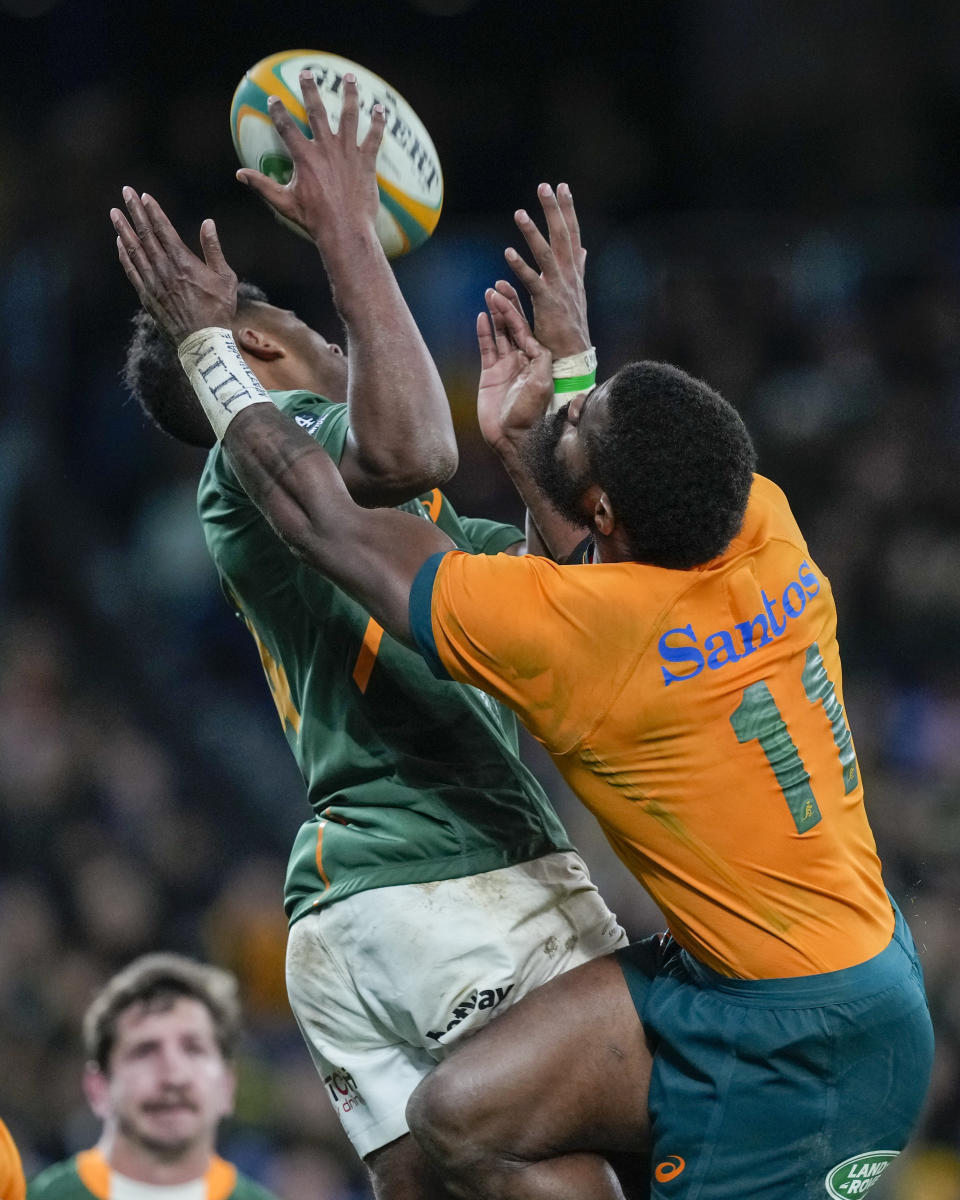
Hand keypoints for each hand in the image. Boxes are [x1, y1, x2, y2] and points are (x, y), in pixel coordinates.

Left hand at [111, 188, 236, 343]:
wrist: (203, 341)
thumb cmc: (219, 310)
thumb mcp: (225, 278)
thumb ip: (214, 249)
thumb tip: (208, 223)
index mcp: (183, 262)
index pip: (163, 229)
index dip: (152, 211)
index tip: (143, 196)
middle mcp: (164, 269)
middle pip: (145, 234)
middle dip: (134, 211)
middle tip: (126, 192)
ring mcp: (153, 283)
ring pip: (134, 250)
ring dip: (123, 229)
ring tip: (114, 212)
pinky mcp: (147, 296)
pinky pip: (131, 271)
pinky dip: (124, 255)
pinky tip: (119, 242)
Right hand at [236, 71, 385, 249]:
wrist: (345, 231)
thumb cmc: (314, 220)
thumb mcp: (284, 203)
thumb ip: (262, 185)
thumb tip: (239, 174)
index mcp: (304, 157)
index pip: (286, 127)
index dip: (278, 111)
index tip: (273, 98)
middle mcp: (326, 149)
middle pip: (316, 111)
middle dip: (310, 89)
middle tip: (307, 72)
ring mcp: (348, 153)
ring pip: (349, 115)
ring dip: (349, 94)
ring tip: (348, 77)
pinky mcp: (366, 162)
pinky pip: (374, 136)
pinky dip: (378, 122)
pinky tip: (380, 108)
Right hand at [476, 288, 551, 453]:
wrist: (511, 437)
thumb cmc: (529, 415)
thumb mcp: (542, 387)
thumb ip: (542, 363)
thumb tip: (543, 345)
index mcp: (537, 361)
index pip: (528, 330)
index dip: (519, 312)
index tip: (510, 295)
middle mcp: (522, 360)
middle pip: (514, 327)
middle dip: (507, 307)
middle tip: (498, 287)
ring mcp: (505, 365)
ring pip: (500, 334)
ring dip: (495, 315)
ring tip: (489, 294)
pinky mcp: (490, 374)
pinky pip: (486, 348)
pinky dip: (483, 332)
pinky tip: (480, 317)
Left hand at [501, 182, 589, 357]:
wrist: (573, 354)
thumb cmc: (570, 326)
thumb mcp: (575, 292)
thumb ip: (577, 268)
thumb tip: (582, 249)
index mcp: (574, 272)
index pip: (572, 234)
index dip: (567, 210)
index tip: (563, 187)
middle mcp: (569, 276)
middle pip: (562, 236)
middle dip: (554, 210)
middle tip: (545, 186)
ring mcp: (559, 288)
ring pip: (547, 254)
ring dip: (533, 232)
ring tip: (520, 212)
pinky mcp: (547, 303)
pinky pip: (532, 280)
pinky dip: (520, 266)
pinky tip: (508, 252)